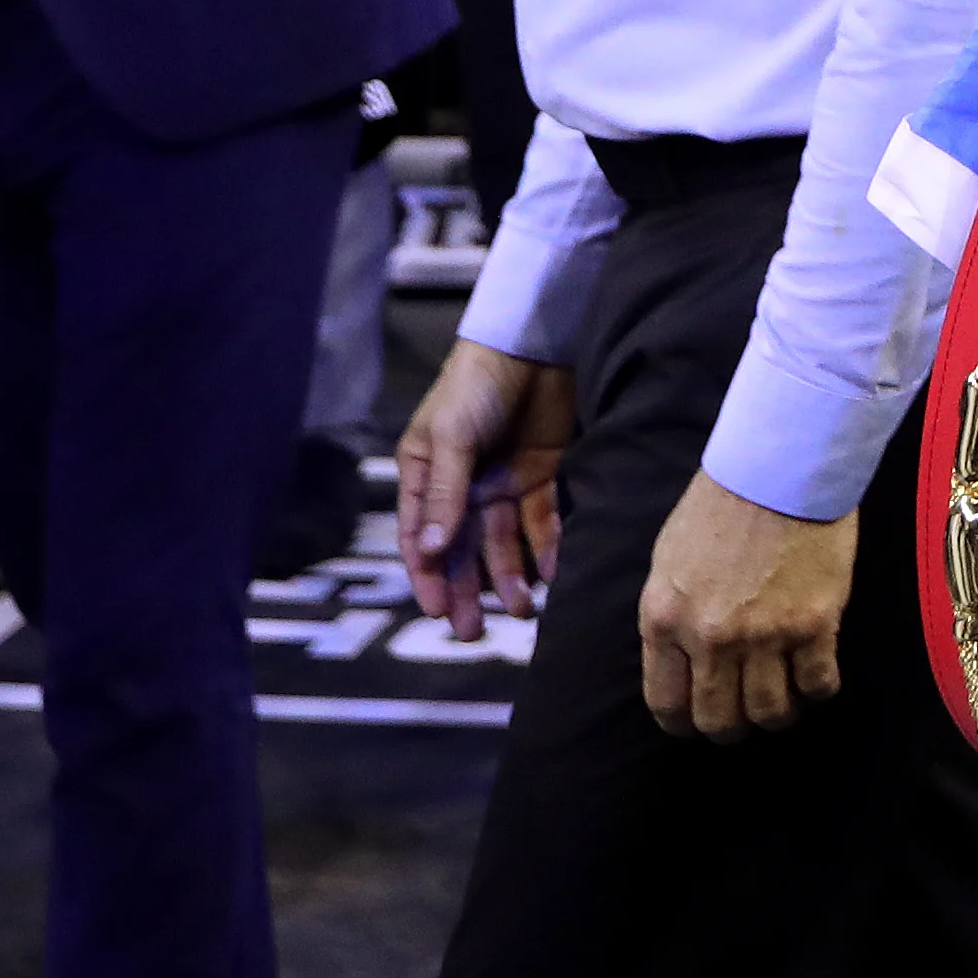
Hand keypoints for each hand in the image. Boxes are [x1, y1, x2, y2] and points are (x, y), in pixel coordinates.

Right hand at [398, 340, 571, 639]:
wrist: (532, 343)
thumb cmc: (475, 385)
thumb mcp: (451, 438)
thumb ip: (447, 494)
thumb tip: (436, 552)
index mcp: (426, 477)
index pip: (424, 538)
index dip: (430, 577)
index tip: (438, 613)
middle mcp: (463, 486)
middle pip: (464, 549)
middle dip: (468, 591)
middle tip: (474, 634)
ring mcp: (502, 482)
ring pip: (504, 543)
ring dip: (510, 578)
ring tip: (523, 612)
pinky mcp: (542, 473)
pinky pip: (542, 520)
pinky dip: (547, 548)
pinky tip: (553, 576)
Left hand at [640, 471, 855, 739]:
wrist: (780, 468)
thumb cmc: (720, 505)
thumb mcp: (669, 563)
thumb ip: (671, 617)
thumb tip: (682, 661)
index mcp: (663, 621)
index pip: (666, 704)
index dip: (685, 724)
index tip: (700, 722)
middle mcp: (708, 638)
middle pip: (718, 719)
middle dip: (732, 728)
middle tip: (747, 716)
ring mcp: (763, 635)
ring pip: (770, 711)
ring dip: (779, 715)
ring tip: (787, 701)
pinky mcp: (814, 625)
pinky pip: (817, 684)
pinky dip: (818, 691)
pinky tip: (818, 679)